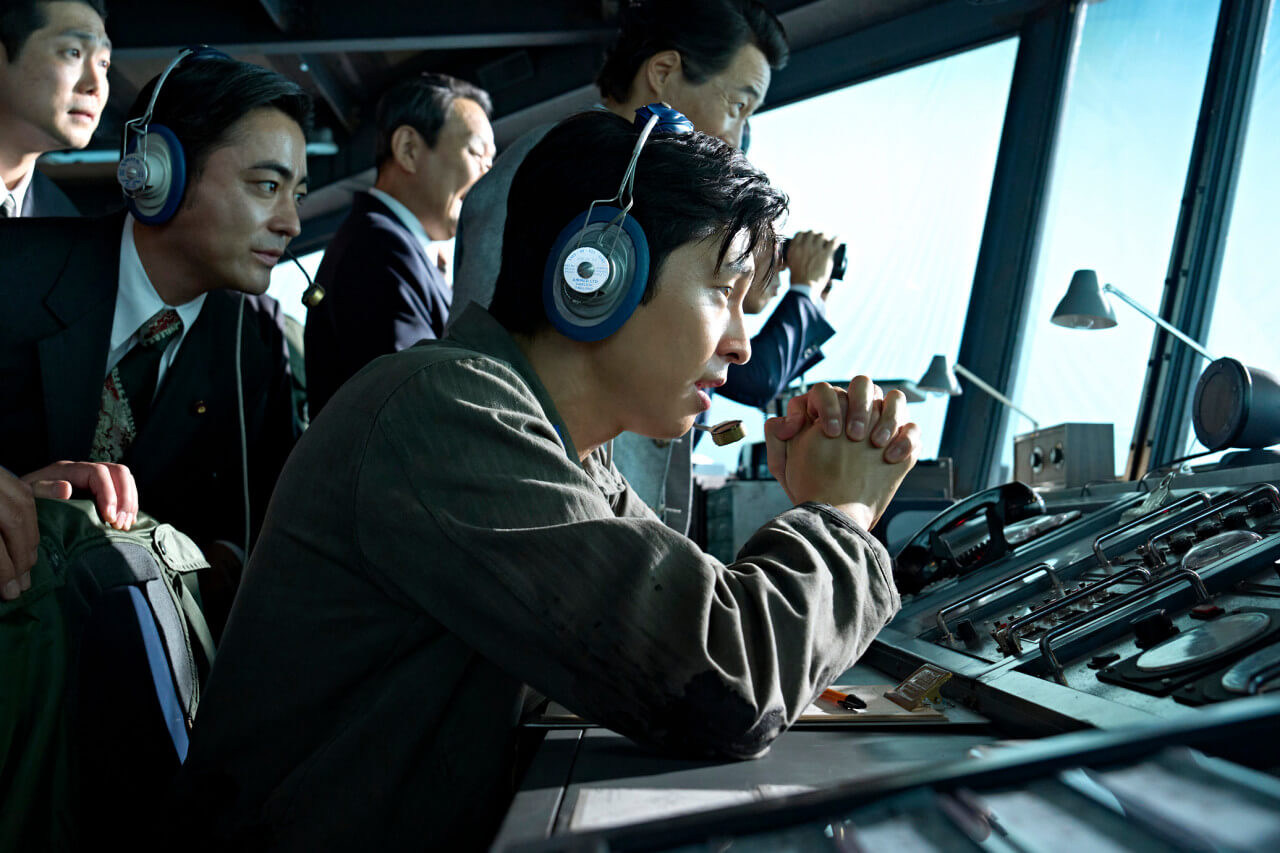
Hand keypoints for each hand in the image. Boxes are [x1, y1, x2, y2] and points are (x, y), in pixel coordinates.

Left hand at [1, 461, 137, 601]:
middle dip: (125, 499)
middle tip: (120, 523)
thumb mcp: (29, 495)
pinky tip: (126, 523)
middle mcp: (86, 472)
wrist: (23, 506)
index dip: (109, 494)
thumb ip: (45, 490)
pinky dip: (129, 507)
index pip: (100, 473)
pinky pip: (124, 493)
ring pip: (126, 481)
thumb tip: (67, 488)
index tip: (109, 518)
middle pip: (120, 473)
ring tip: (125, 525)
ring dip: (130, 503)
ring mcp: (96, 481)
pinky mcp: (101, 493)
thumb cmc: (26, 502)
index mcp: (70, 470)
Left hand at [764, 379, 920, 529]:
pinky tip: (890, 458)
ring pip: (894, 399)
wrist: (833, 515)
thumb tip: (790, 421)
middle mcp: (854, 415)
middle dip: (859, 404)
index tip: (828, 433)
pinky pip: (912, 430)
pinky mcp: (899, 446)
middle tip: (854, 434)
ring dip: (888, 415)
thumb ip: (775, 435)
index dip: (827, 405)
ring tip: (875, 443)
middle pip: (863, 385)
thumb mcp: (781, 464)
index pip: (826, 390)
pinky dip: (907, 439)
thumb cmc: (808, 487)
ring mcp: (879, 428)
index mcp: (826, 413)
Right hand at [785, 230, 838, 293]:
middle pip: (812, 233)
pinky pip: (833, 242)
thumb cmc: (797, 279)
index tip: (808, 238)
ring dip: (825, 237)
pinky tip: (838, 239)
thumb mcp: (790, 265)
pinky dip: (837, 240)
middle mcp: (805, 245)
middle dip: (815, 235)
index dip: (805, 235)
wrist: (804, 286)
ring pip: (822, 235)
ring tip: (827, 241)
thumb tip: (793, 257)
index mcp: (795, 248)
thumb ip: (792, 258)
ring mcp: (816, 249)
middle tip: (819, 240)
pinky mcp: (826, 254)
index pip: (800, 234)